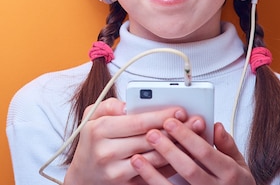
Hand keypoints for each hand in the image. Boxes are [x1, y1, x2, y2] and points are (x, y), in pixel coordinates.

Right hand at [64, 98, 201, 184]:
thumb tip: (129, 104)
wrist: (83, 174)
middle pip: (150, 140)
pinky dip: (169, 166)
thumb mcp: (91, 116)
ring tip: (194, 139)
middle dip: (176, 130)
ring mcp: (116, 171)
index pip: (138, 121)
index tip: (180, 111)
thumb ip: (109, 105)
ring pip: (155, 159)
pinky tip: (181, 156)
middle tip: (195, 123)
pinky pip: (153, 175)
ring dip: (177, 149)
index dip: (162, 116)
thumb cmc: (92, 142)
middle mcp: (107, 151)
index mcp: (100, 129)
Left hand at [129, 121, 255, 184]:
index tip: (170, 121)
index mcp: (230, 174)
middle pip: (189, 169)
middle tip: (151, 134)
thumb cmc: (236, 184)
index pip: (206, 152)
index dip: (186, 136)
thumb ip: (227, 145)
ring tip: (137, 157)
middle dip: (168, 150)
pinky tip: (141, 175)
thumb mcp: (240, 165)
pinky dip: (153, 184)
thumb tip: (216, 125)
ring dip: (153, 173)